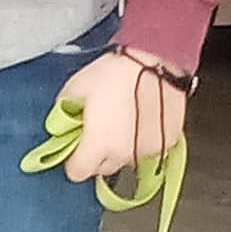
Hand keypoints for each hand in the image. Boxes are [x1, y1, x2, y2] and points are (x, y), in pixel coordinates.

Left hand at [59, 49, 187, 183]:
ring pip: (126, 159)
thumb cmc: (116, 71)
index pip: (77, 173)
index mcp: (97, 145)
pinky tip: (141, 120)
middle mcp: (123, 154)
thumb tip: (63, 120)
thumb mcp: (76, 86)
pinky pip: (148, 149)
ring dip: (121, 148)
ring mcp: (147, 151)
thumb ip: (65, 110)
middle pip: (102, 168)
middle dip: (97, 153)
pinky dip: (142, 140)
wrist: (157, 59)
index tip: (75, 148)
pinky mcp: (167, 142)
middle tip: (98, 130)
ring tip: (123, 121)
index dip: (72, 160)